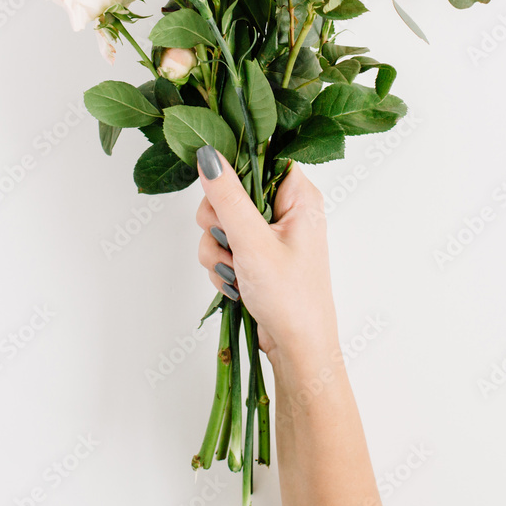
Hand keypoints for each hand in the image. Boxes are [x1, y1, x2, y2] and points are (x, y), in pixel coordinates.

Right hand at [194, 146, 339, 361]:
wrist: (298, 351)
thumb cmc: (290, 298)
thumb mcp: (253, 243)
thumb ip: (227, 197)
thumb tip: (207, 154)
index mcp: (298, 196)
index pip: (260, 158)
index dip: (233, 170)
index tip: (219, 191)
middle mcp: (285, 210)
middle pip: (231, 190)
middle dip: (219, 222)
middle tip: (230, 243)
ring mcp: (269, 234)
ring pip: (221, 221)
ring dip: (218, 249)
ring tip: (237, 272)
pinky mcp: (256, 256)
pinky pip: (223, 246)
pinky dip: (222, 265)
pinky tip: (235, 283)